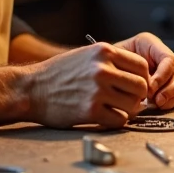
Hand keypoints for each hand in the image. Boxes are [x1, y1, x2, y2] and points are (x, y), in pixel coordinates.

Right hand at [27, 42, 150, 128]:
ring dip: (128, 110)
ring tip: (116, 108)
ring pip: (133, 105)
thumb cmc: (58, 73)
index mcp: (103, 51)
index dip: (142, 78)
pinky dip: (116, 121)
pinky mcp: (91, 111)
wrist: (30, 89)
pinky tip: (105, 116)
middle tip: (128, 100)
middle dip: (138, 96)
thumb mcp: (85, 55)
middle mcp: (102, 69)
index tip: (135, 86)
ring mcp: (97, 90)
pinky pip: (119, 120)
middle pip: (141, 86)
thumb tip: (138, 75)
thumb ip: (110, 61)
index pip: (142, 65)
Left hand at [114, 32, 173, 109]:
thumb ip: (130, 68)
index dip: (162, 75)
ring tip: (158, 104)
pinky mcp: (169, 83)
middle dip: (171, 88)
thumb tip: (147, 87)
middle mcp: (163, 55)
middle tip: (158, 100)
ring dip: (172, 95)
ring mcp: (168, 69)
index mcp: (150, 43)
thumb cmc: (108, 62)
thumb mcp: (115, 58)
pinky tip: (158, 106)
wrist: (104, 70)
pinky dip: (171, 101)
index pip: (168, 58)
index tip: (150, 89)